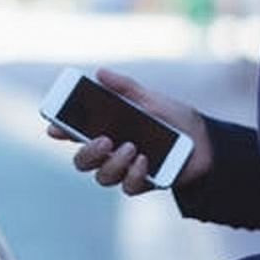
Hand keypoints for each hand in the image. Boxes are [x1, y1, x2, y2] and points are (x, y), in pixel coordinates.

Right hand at [45, 68, 212, 194]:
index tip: (55, 128)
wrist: (205, 140)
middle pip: (82, 161)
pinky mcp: (142, 183)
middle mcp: (111, 153)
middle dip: (88, 152)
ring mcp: (125, 170)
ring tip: (131, 147)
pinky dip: (133, 174)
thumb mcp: (149, 98)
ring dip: (114, 162)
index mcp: (107, 129)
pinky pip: (128, 187)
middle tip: (104, 140)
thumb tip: (100, 72)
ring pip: (102, 176)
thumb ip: (125, 87)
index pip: (75, 133)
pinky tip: (145, 161)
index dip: (60, 131)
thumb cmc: (173, 117)